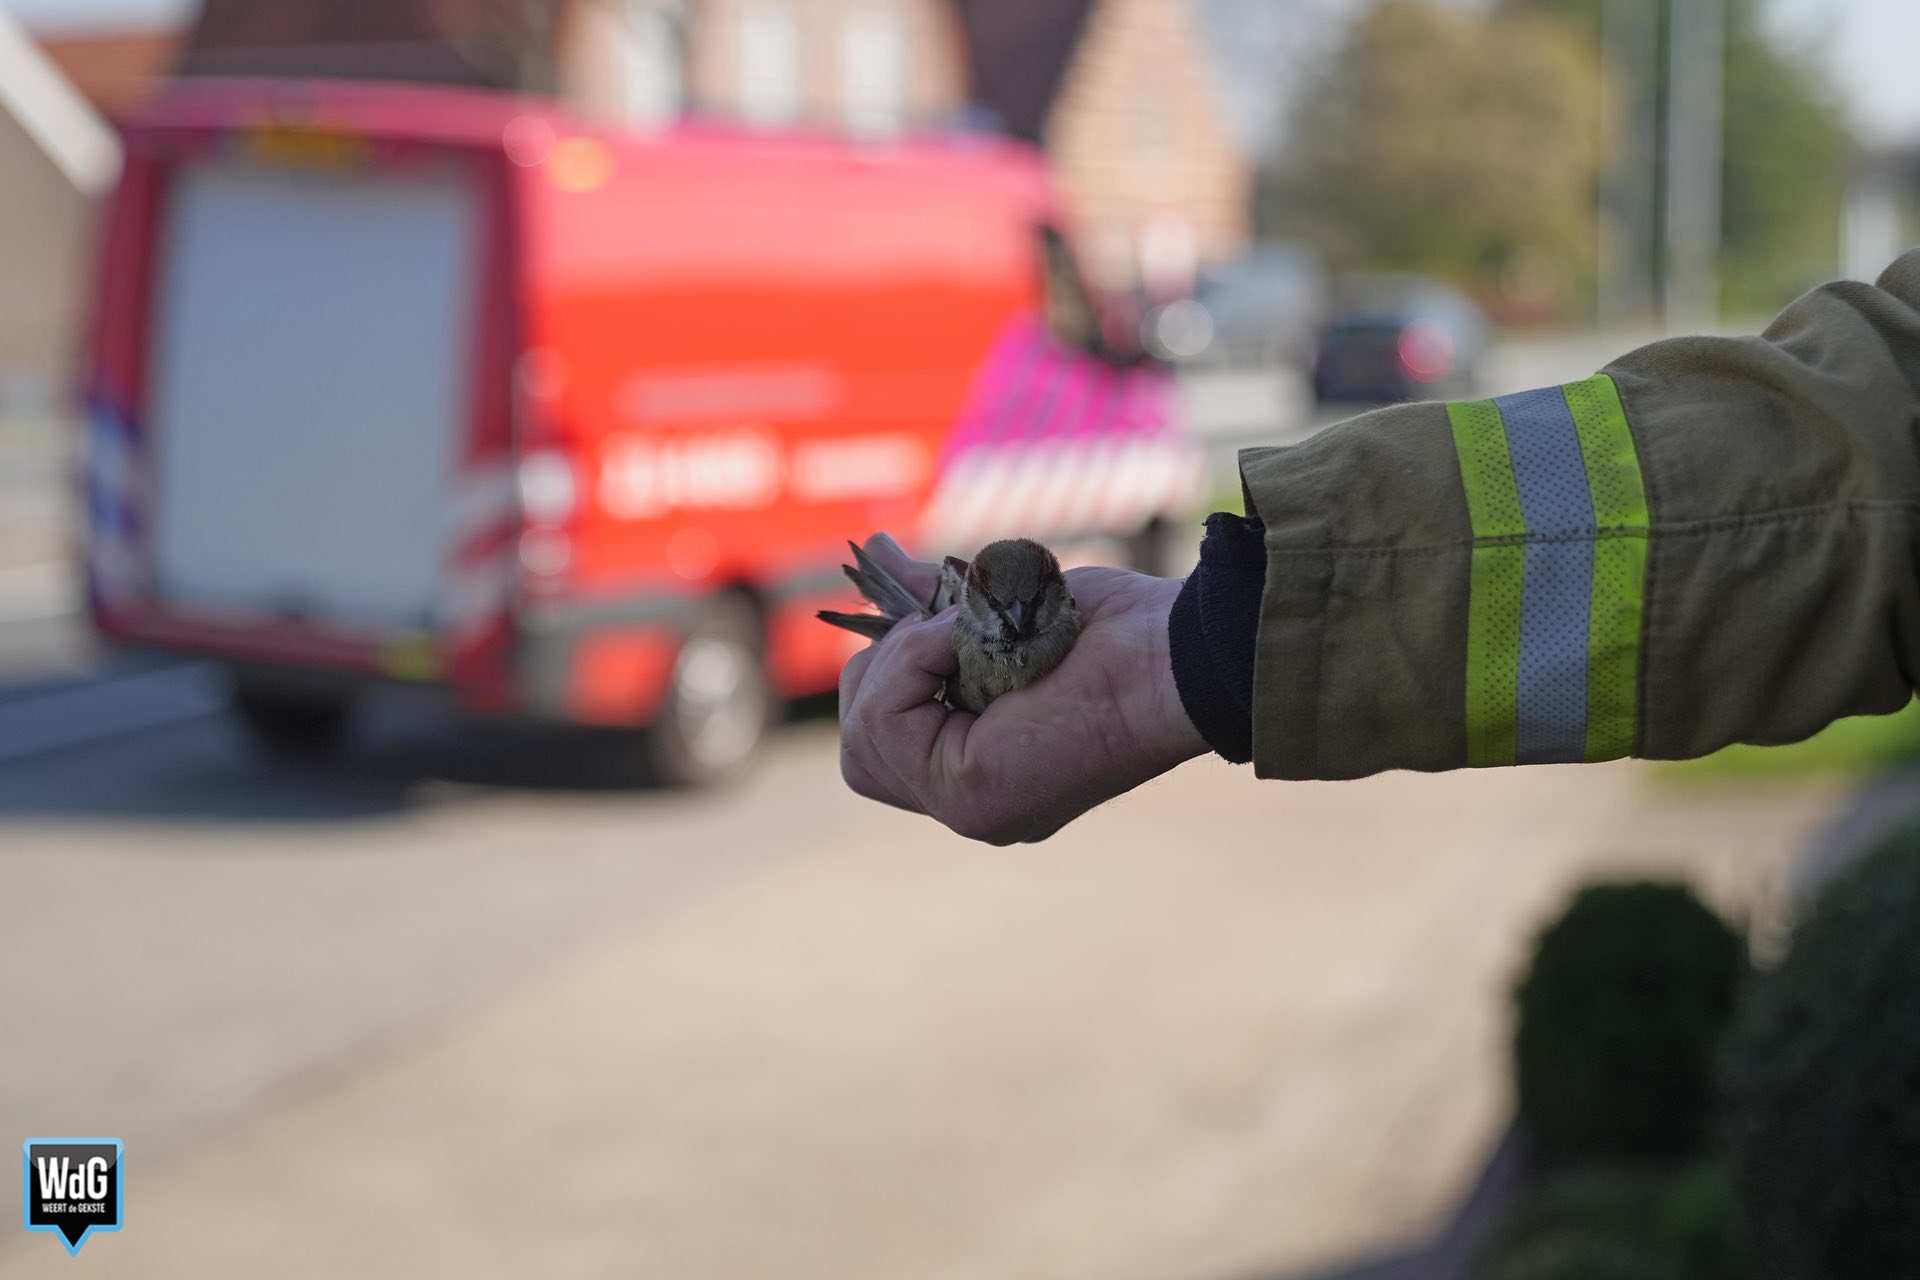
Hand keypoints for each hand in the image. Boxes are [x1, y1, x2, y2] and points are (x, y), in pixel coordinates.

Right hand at [836, 534, 1208, 844]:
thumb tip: (876, 555)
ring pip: (864, 738)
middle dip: (884, 673)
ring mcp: (971, 808)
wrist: (1174, 654)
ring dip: (903, 662)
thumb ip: (932, 609)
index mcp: (983, 769)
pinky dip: (915, 661)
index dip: (890, 676)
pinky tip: (971, 639)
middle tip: (949, 630)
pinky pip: (886, 720)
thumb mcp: (996, 613)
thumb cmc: (1113, 631)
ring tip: (968, 632)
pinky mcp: (972, 795)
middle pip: (860, 754)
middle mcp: (974, 801)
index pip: (879, 744)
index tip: (939, 627)